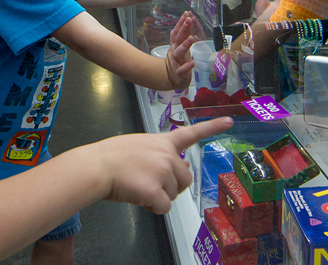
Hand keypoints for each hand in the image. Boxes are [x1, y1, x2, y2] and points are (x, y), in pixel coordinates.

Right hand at [99, 117, 233, 213]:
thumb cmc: (113, 156)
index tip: (230, 121)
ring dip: (159, 196)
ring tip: (138, 185)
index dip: (212, 127)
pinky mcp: (155, 191)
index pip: (192, 133)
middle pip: (185, 179)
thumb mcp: (141, 145)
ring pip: (173, 194)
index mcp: (163, 142)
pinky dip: (152, 207)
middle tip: (149, 182)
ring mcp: (163, 172)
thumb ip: (162, 154)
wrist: (97, 166)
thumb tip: (185, 171)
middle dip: (171, 186)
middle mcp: (168, 155)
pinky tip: (138, 196)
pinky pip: (164, 208)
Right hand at [166, 11, 196, 89]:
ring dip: (184, 45)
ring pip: (178, 53)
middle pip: (178, 39)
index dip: (181, 23)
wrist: (171, 78)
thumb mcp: (177, 47)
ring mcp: (177, 62)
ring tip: (191, 38)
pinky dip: (187, 66)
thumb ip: (178, 36)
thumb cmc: (177, 61)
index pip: (177, 32)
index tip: (186, 13)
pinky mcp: (179, 73)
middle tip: (188, 20)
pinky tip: (192, 62)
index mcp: (175, 46)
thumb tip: (181, 22)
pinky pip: (182, 70)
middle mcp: (175, 52)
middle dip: (183, 29)